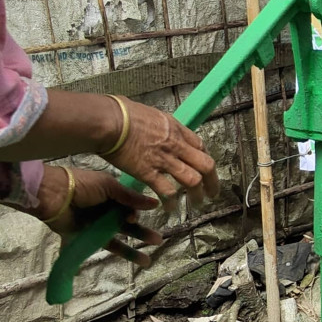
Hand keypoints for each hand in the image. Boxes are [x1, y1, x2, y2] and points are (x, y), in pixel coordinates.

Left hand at [37, 167, 162, 264]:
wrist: (55, 195)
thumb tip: (155, 204)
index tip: (133, 217)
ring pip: (115, 241)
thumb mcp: (109, 186)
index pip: (129, 209)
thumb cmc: (83, 186)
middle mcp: (104, 212)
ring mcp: (93, 226)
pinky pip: (92, 248)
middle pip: (126, 226)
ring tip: (147, 262)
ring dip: (131, 251)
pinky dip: (92, 259)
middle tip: (157, 241)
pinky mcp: (82, 237)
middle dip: (142, 234)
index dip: (134, 215)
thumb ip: (131, 197)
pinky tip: (104, 269)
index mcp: (111, 197)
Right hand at [103, 98, 218, 208]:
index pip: (200, 146)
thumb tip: (155, 127)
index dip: (205, 159)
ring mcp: (164, 159)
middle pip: (205, 165)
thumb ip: (158, 125)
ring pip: (193, 180)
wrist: (109, 121)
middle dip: (212, 181)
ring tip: (196, 204)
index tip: (205, 169)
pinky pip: (167, 191)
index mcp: (175, 128)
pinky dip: (170, 202)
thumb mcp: (149, 113)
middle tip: (212, 192)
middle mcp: (175, 144)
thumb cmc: (122, 112)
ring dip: (197, 195)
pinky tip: (170, 209)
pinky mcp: (148, 172)